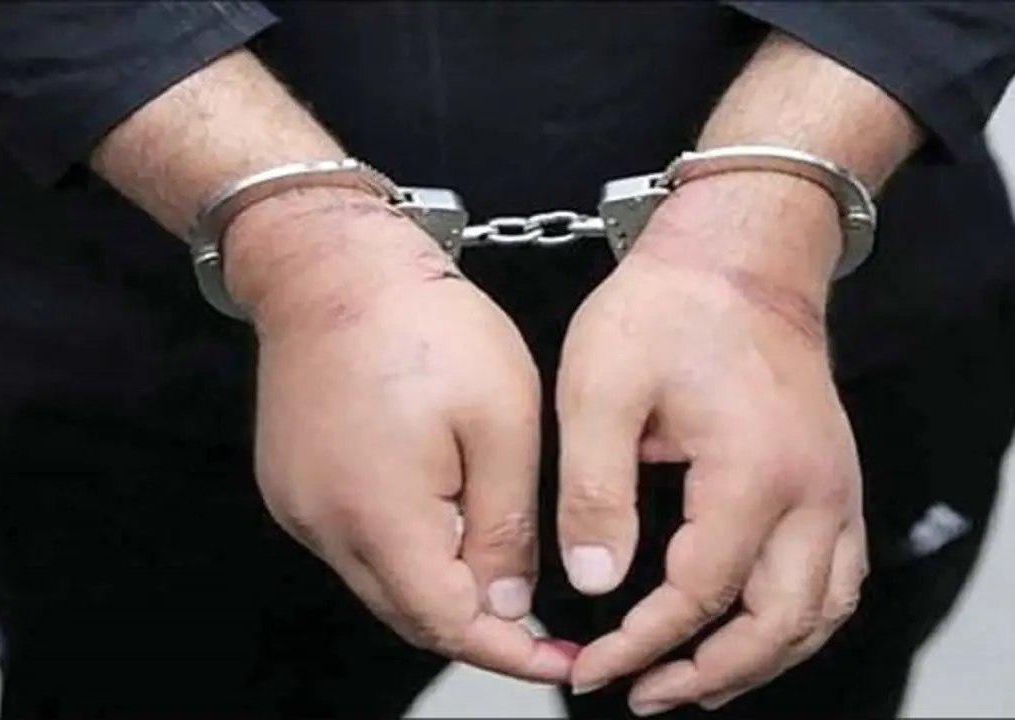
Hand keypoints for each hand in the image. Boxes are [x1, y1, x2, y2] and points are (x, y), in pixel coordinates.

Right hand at [224, 188, 574, 682]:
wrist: (332, 265)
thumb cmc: (422, 322)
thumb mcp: (500, 420)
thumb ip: (504, 526)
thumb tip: (506, 606)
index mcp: (380, 513)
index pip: (448, 624)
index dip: (509, 654)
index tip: (557, 659)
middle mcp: (323, 524)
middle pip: (408, 615)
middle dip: (477, 628)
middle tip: (537, 625)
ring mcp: (297, 505)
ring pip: (379, 584)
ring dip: (439, 590)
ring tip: (496, 567)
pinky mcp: (289, 484)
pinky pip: (351, 546)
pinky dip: (402, 553)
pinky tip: (441, 525)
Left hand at [556, 175, 868, 712]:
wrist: (738, 254)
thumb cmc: (667, 308)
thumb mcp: (600, 389)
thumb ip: (594, 491)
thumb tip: (596, 582)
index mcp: (752, 474)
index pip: (696, 597)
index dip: (640, 645)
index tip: (592, 668)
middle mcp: (813, 491)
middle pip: (777, 625)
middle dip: (708, 674)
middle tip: (643, 694)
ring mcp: (835, 486)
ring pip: (821, 611)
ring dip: (760, 659)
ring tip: (695, 684)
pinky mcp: (833, 477)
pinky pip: (837, 576)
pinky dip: (794, 620)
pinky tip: (751, 630)